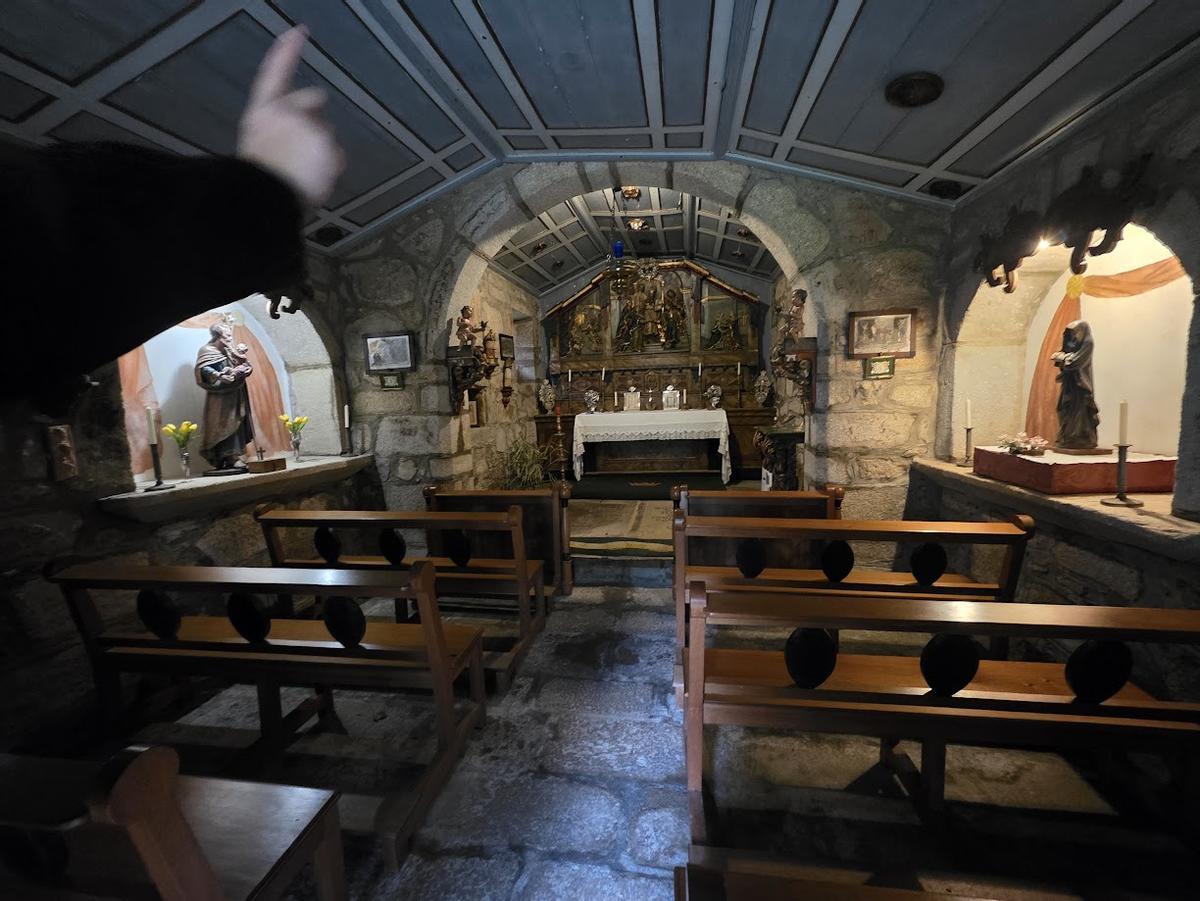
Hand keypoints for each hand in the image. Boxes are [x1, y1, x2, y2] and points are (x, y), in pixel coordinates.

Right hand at [237, 27, 343, 206]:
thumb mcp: (261, 148)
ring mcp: (307, 124)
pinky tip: (314, 179)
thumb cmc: (260, 181)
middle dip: (316, 120)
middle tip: (302, 151)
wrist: (266, 199)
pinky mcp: (325, 141)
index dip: (286, 52)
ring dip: (322, 150)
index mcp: (262, 112)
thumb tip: (307, 138)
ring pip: (328, 134)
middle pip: (315, 100)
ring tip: (303, 173)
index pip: (274, 74)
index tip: (300, 31)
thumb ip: (282, 132)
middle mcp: (285, 111)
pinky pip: (337, 156)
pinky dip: (331, 167)